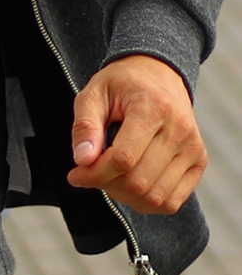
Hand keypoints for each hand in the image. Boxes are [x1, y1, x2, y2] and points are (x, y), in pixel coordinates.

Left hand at [67, 54, 206, 214]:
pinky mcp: (199, 161)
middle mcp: (179, 130)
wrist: (157, 72)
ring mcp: (193, 148)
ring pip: (155, 197)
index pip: (123, 158)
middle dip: (106, 184)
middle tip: (90, 172)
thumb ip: (85, 125)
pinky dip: (146, 202)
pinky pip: (172, 201)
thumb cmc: (121, 83)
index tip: (75, 174)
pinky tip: (128, 183)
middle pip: (138, 181)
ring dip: (124, 195)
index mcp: (153, 107)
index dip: (95, 173)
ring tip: (109, 175)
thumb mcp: (94, 93)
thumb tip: (82, 160)